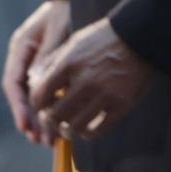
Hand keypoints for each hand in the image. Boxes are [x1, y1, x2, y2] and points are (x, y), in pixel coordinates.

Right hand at [2, 0, 72, 143]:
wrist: (69, 1)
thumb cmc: (63, 13)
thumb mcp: (57, 31)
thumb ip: (47, 56)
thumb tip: (35, 82)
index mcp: (20, 48)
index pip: (12, 82)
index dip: (18, 106)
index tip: (25, 125)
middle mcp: (23, 59)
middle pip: (21, 96)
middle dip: (30, 120)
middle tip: (40, 140)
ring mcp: (33, 65)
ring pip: (33, 98)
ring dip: (40, 119)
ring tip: (50, 141)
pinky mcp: (45, 70)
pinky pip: (45, 93)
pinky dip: (51, 109)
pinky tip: (59, 125)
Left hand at [28, 19, 154, 140]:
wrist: (139, 38)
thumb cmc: (102, 40)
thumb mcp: (73, 43)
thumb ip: (51, 62)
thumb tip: (31, 81)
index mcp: (69, 63)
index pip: (40, 95)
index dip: (37, 104)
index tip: (42, 106)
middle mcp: (85, 80)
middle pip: (55, 115)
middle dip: (50, 120)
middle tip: (52, 119)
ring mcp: (105, 94)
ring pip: (75, 126)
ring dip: (68, 130)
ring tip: (68, 127)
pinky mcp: (122, 105)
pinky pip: (99, 130)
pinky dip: (89, 133)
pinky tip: (86, 128)